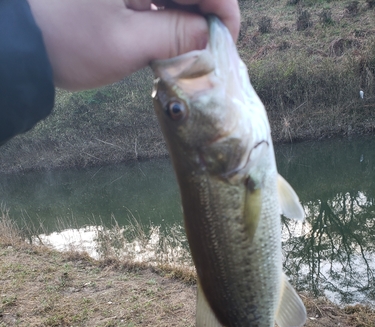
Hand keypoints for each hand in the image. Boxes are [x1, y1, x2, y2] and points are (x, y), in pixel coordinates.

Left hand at [28, 0, 239, 90]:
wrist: (14, 37)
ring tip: (178, 45)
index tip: (224, 41)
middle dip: (201, 12)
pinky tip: (156, 30)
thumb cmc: (65, 40)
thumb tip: (209, 34)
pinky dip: (159, 7)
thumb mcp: (128, 45)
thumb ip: (176, 36)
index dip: (223, 10)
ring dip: (180, 11)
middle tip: (202, 48)